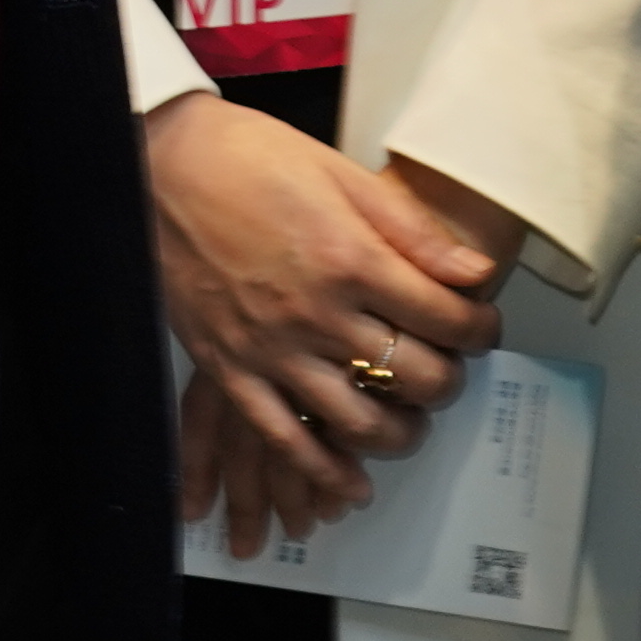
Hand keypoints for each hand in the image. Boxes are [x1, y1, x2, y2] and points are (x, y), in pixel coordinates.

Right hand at [147, 89, 503, 552]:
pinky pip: (283, 438)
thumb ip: (409, 229)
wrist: (158, 164)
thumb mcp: (338, 172)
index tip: (483, 327)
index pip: (445, 317)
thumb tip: (475, 270)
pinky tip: (351, 484)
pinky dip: (323, 470)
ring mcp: (271, 348)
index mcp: (350, 257)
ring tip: (411, 421)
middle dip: (447, 382)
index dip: (480, 329)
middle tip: (449, 370)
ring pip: (357, 420)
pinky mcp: (230, 368)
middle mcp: (317, 312)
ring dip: (400, 432)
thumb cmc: (249, 156)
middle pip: (413, 375)